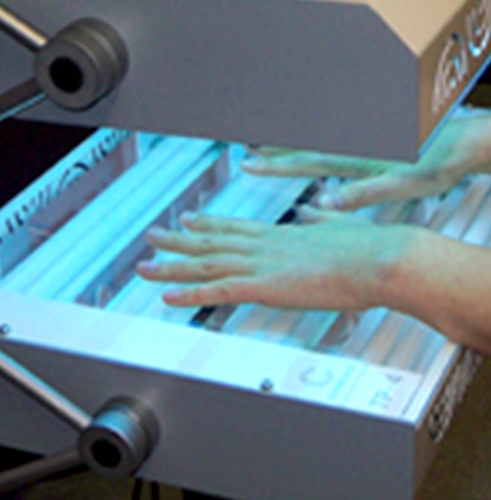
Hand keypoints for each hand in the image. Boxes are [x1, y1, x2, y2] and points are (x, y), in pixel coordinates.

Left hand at [136, 207, 414, 309]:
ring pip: (206, 265)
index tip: (188, 220)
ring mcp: (262, 264)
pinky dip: (190, 293)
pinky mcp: (267, 287)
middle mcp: (264, 245)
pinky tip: (169, 296)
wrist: (380, 258)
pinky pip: (219, 291)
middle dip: (178, 240)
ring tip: (146, 265)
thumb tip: (313, 211)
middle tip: (153, 235)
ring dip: (172, 266)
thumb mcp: (339, 228)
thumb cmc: (367, 247)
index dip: (207, 225)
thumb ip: (321, 218)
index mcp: (280, 235)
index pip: (234, 228)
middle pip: (211, 242)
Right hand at [243, 114, 490, 209]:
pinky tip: (303, 143)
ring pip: (312, 139)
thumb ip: (361, 193)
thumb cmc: (435, 165)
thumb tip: (323, 201)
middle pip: (301, 144)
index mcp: (353, 158)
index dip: (273, 165)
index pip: (302, 160)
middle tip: (245, 148)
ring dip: (286, 141)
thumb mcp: (399, 185)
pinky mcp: (365, 140)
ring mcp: (356, 140)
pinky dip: (308, 139)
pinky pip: (328, 139)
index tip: (248, 164)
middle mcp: (350, 144)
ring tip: (264, 142)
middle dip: (271, 148)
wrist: (461, 143)